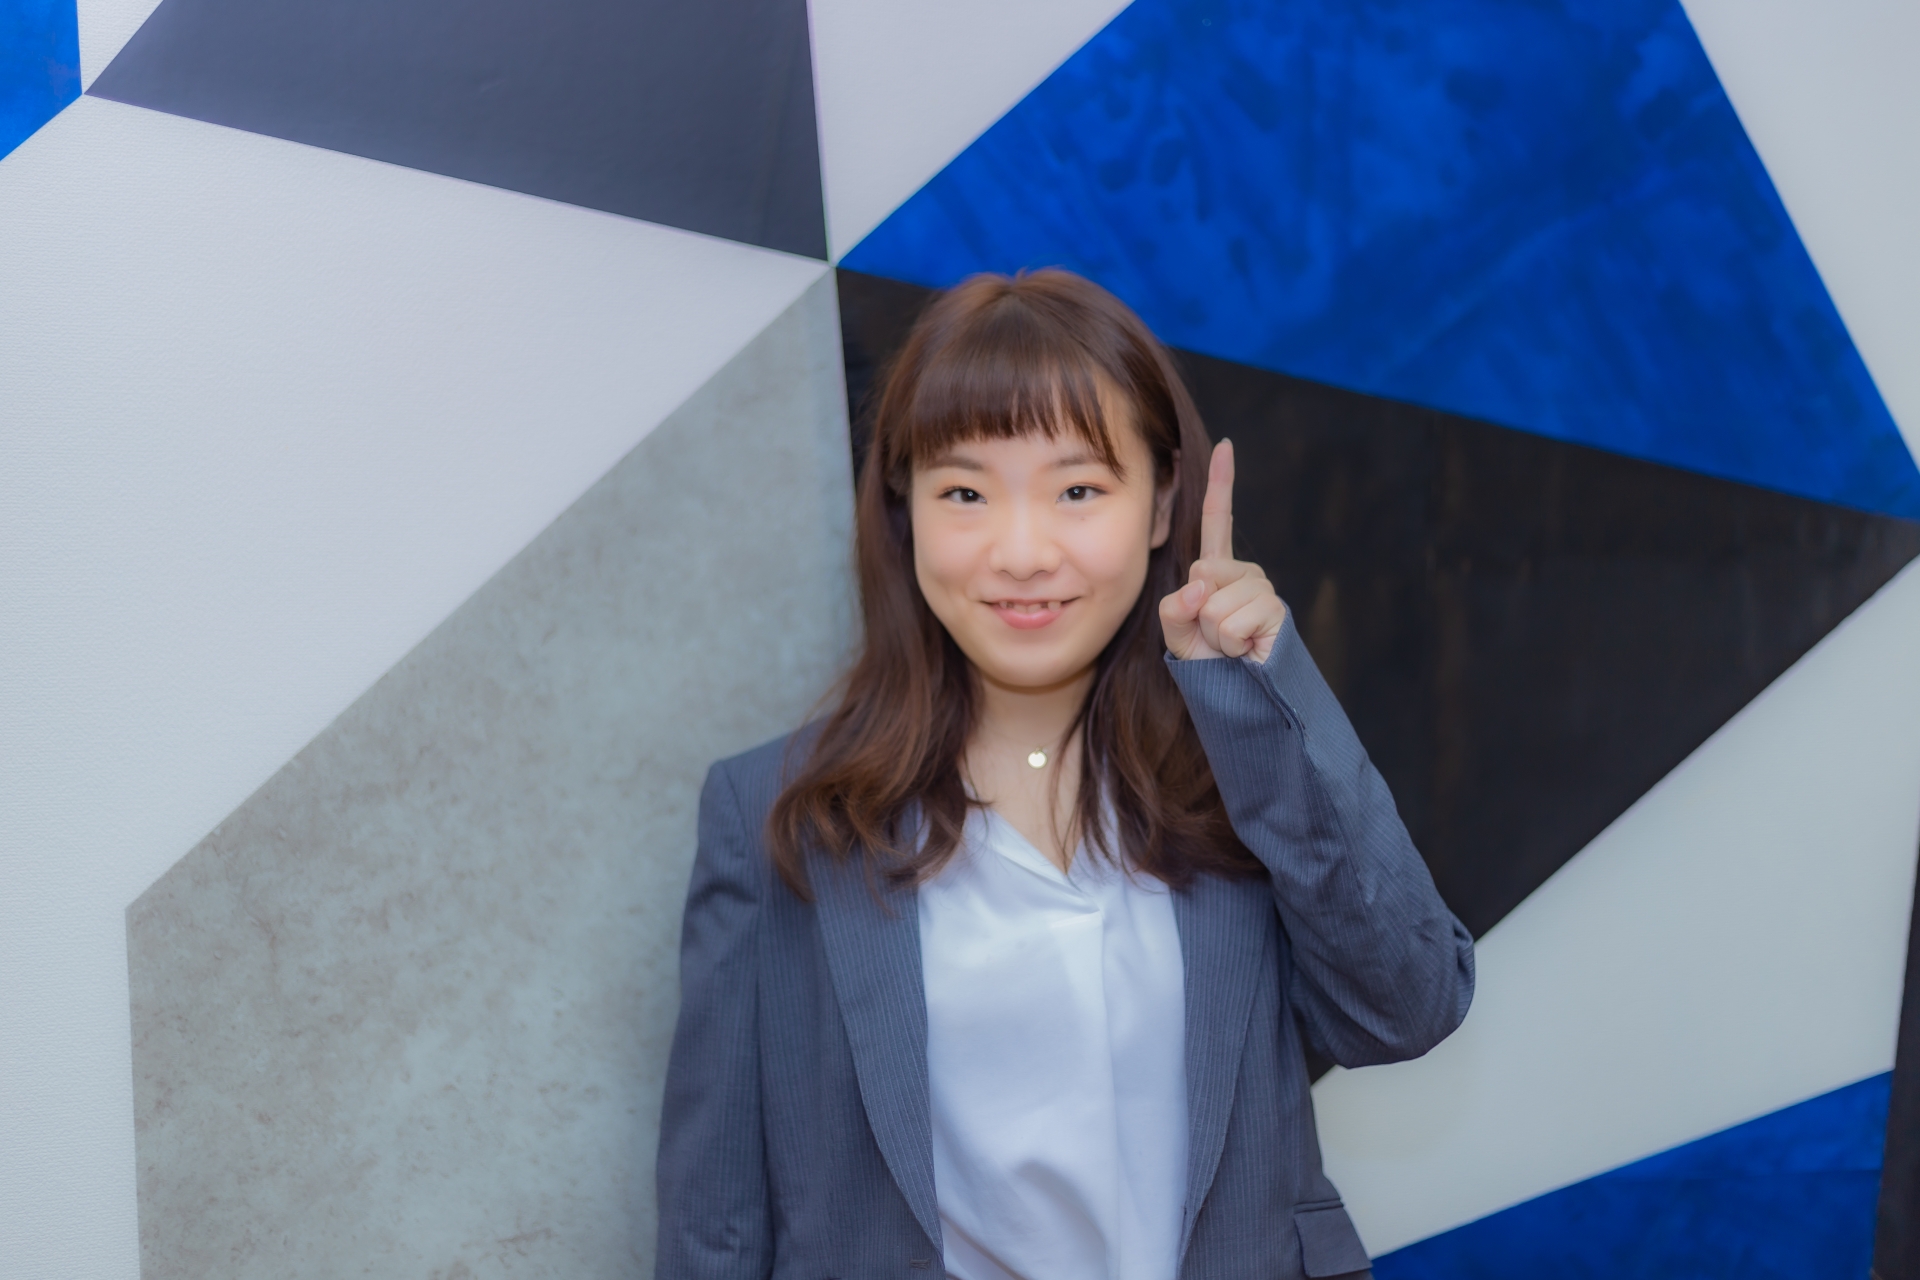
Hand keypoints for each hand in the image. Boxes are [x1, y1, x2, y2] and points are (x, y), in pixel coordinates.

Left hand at [1159, 439, 1286, 662]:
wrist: (1241, 697)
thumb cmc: (1210, 663)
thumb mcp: (1177, 631)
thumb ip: (1175, 606)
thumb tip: (1202, 587)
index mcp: (1218, 571)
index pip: (1219, 520)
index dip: (1222, 483)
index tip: (1226, 445)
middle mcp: (1244, 573)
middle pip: (1201, 574)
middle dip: (1196, 612)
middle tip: (1213, 636)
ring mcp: (1262, 589)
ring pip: (1213, 604)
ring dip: (1214, 634)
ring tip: (1230, 646)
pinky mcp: (1276, 611)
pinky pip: (1230, 623)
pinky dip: (1230, 644)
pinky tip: (1244, 652)